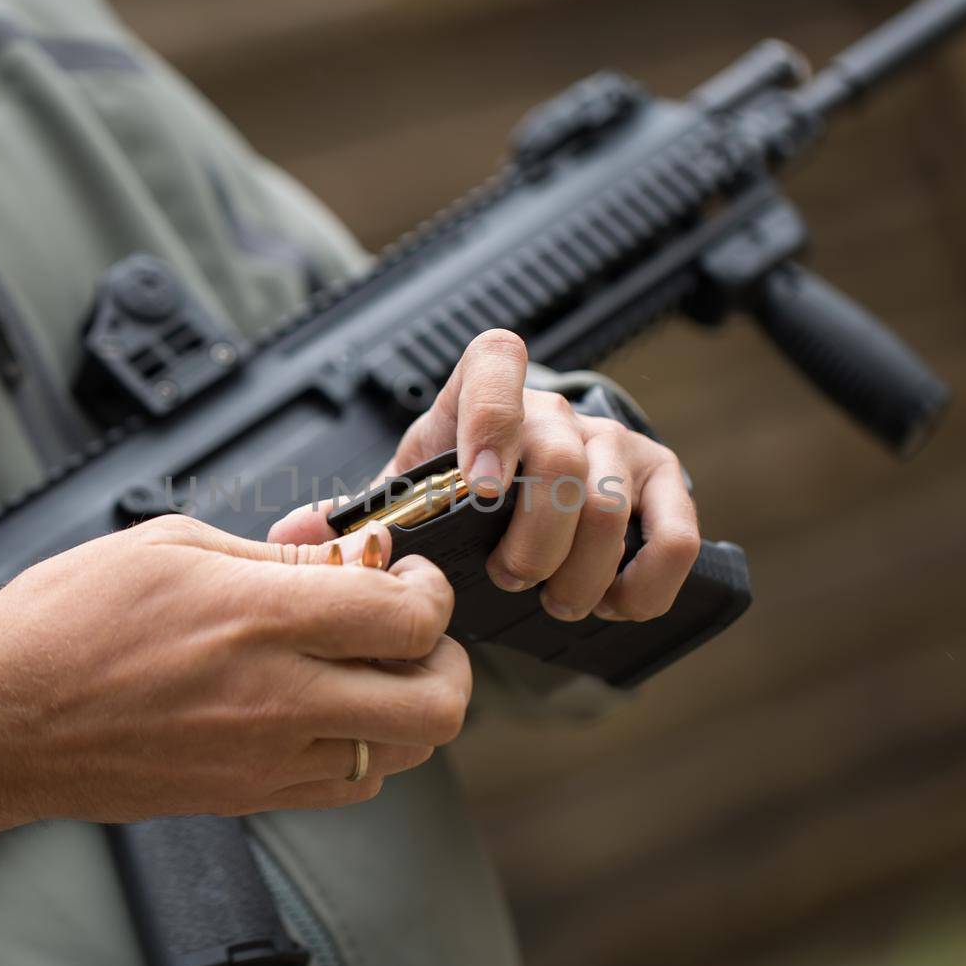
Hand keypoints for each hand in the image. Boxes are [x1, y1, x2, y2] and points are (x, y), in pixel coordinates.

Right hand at [0, 515, 468, 841]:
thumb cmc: (65, 622)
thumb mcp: (172, 543)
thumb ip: (275, 550)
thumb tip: (342, 543)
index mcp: (260, 617)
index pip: (410, 618)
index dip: (432, 590)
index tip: (410, 576)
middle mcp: (277, 696)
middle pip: (436, 704)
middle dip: (447, 660)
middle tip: (415, 631)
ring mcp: (266, 758)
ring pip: (403, 754)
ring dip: (408, 706)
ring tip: (370, 668)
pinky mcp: (248, 796)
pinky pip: (349, 786)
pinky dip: (364, 748)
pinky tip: (328, 710)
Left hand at [270, 329, 698, 622]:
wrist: (523, 504)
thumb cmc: (457, 500)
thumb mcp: (406, 499)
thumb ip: (355, 517)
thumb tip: (290, 539)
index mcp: (478, 402)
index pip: (495, 360)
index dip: (493, 415)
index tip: (481, 488)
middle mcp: (554, 412)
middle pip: (560, 457)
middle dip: (535, 537)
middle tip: (512, 580)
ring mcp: (614, 442)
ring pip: (612, 501)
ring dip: (582, 570)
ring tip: (557, 605)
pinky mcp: (661, 481)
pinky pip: (674, 528)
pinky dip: (648, 579)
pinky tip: (615, 604)